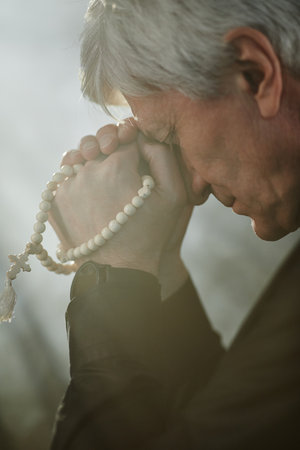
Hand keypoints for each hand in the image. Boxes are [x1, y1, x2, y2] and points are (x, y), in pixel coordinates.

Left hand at [49, 139, 186, 278]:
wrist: (118, 268)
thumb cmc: (150, 233)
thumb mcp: (174, 194)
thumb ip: (162, 155)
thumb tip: (141, 137)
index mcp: (117, 166)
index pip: (125, 136)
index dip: (134, 141)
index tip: (136, 152)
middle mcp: (87, 171)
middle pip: (99, 143)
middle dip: (111, 147)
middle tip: (119, 163)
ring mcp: (65, 187)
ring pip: (77, 157)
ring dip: (89, 158)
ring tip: (101, 173)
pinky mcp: (52, 202)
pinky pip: (63, 178)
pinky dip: (75, 177)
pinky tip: (88, 189)